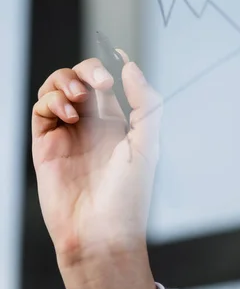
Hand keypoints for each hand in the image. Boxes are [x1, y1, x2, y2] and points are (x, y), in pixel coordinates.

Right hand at [31, 51, 161, 288]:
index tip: (116, 54)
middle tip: (99, 83)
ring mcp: (67, 133)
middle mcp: (90, 125)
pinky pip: (41, 110)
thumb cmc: (128, 197)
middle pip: (79, 78)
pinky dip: (52, 102)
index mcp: (117, 123)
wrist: (101, 234)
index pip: (107, 83)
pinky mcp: (46, 145)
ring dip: (65, 82)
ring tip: (78, 97)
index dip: (108, 66)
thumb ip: (145, 103)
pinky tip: (68, 115)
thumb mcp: (148, 145)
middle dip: (86, 70)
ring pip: (56, 89)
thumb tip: (131, 67)